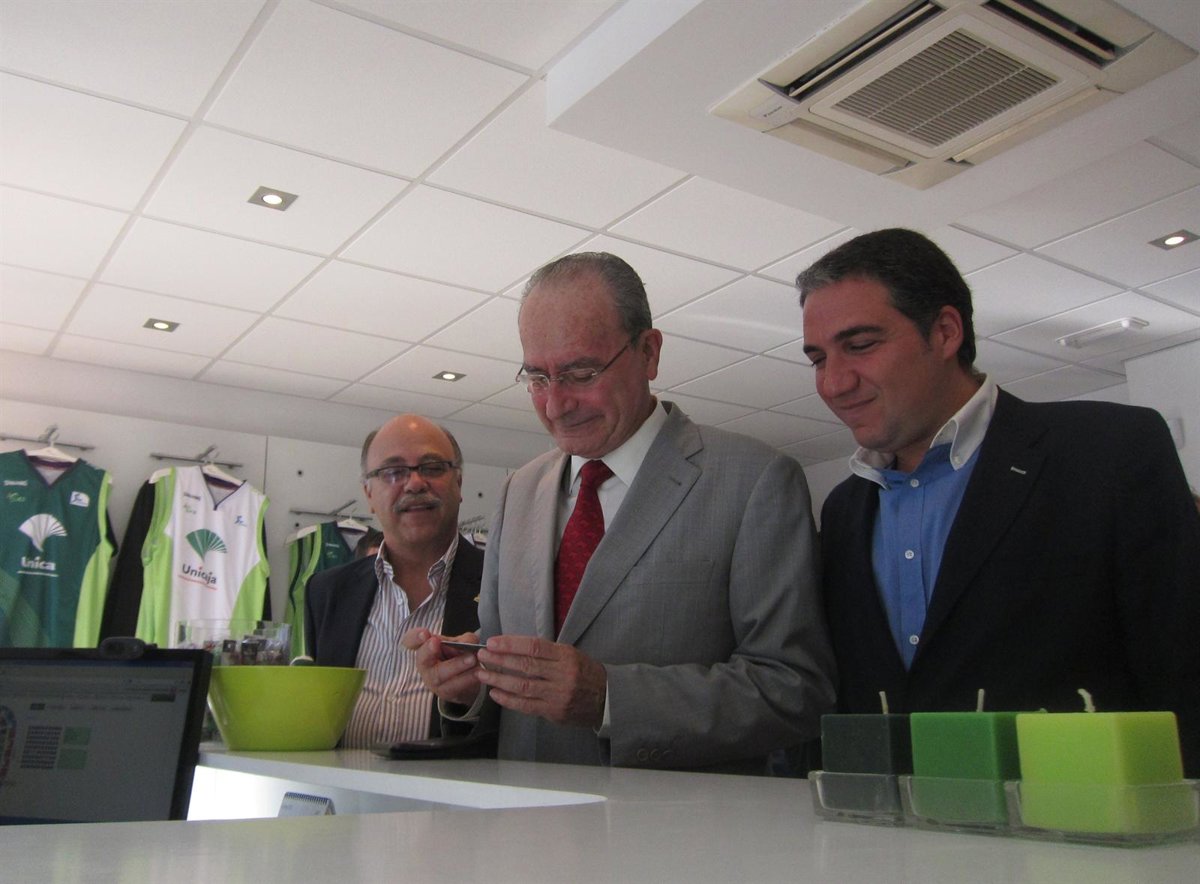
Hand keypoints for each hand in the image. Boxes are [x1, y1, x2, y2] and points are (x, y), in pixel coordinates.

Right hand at [401, 627, 482, 706]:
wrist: (466, 681)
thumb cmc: (458, 657)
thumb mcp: (462, 643)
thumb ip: (464, 640)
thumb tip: (468, 643)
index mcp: (425, 648)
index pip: (411, 641)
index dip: (414, 637)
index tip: (424, 633)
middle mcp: (425, 665)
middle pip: (422, 659)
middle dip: (429, 651)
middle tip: (437, 642)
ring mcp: (433, 681)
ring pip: (440, 675)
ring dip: (456, 665)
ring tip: (472, 659)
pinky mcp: (446, 693)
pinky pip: (455, 686)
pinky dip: (468, 679)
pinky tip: (478, 672)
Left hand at [476, 635, 606, 728]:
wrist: (606, 699)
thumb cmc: (584, 673)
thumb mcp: (571, 655)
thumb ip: (546, 653)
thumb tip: (513, 648)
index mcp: (566, 656)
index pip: (535, 646)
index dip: (511, 644)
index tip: (492, 643)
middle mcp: (562, 674)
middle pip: (526, 665)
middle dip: (500, 660)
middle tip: (482, 657)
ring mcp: (558, 695)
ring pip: (523, 686)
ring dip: (499, 680)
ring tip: (482, 675)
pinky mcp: (554, 712)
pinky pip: (527, 705)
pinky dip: (509, 700)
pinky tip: (495, 694)